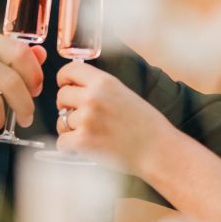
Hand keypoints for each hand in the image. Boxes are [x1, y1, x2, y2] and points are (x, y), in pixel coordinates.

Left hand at [54, 61, 176, 167]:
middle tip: (83, 117)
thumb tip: (74, 88)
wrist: (158, 150)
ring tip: (93, 135)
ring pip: (61, 121)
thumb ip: (100, 88)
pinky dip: (71, 147)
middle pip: (62, 96)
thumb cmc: (146, 125)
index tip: (66, 86)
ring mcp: (86, 119)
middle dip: (68, 107)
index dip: (64, 79)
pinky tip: (88, 147)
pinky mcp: (83, 141)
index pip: (69, 71)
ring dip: (71, 129)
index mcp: (104, 82)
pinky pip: (62, 141)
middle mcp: (93, 97)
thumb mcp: (124, 94)